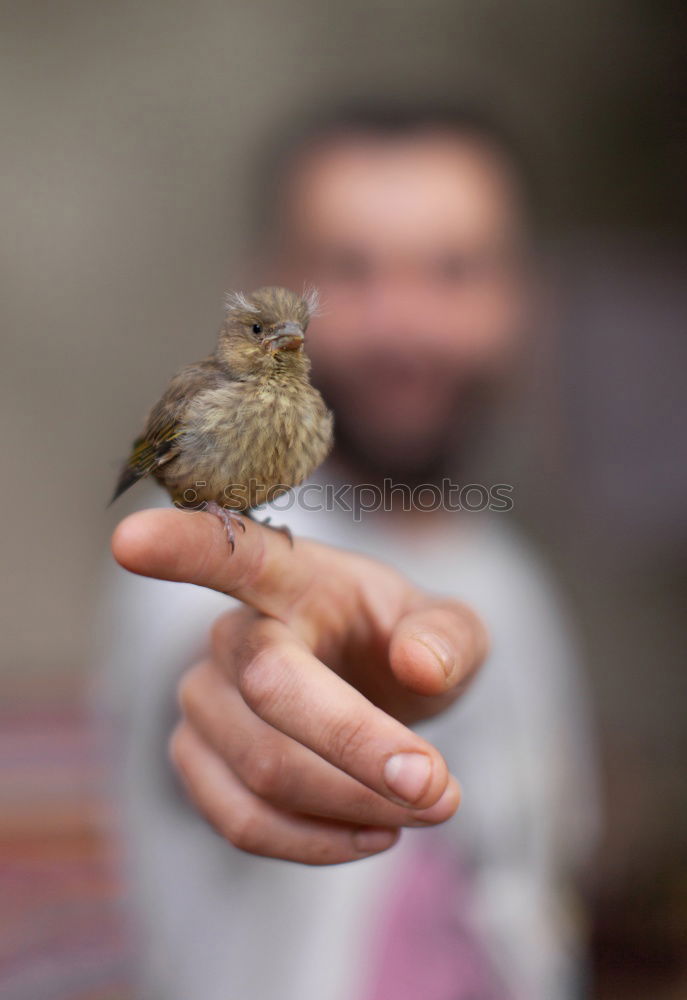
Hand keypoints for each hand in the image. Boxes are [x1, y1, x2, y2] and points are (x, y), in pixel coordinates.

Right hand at [112, 509, 487, 864]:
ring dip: (356, 806)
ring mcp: (203, 701)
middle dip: (362, 749)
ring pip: (263, 771)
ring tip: (426, 808)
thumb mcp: (451, 630)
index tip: (129, 541)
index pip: (229, 552)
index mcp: (290, 578)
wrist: (380, 692)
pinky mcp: (198, 763)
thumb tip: (418, 665)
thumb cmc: (405, 647)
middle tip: (442, 790)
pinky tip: (372, 832)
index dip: (180, 546)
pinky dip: (318, 842)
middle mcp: (233, 634)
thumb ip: (448, 636)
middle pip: (272, 692)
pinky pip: (242, 823)